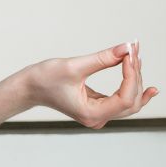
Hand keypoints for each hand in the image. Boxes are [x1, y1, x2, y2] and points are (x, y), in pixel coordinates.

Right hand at [24, 40, 158, 129]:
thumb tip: (127, 48)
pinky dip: (129, 81)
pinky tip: (136, 68)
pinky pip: (122, 98)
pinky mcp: (98, 107)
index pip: (125, 98)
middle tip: (133, 49)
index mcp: (92, 114)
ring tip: (135, 53)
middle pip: (132, 101)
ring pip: (130, 100)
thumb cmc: (45, 79)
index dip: (132, 75)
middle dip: (136, 74)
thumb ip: (103, 58)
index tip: (129, 53)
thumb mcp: (74, 66)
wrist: (29, 88)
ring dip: (135, 77)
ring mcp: (99, 115)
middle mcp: (98, 118)